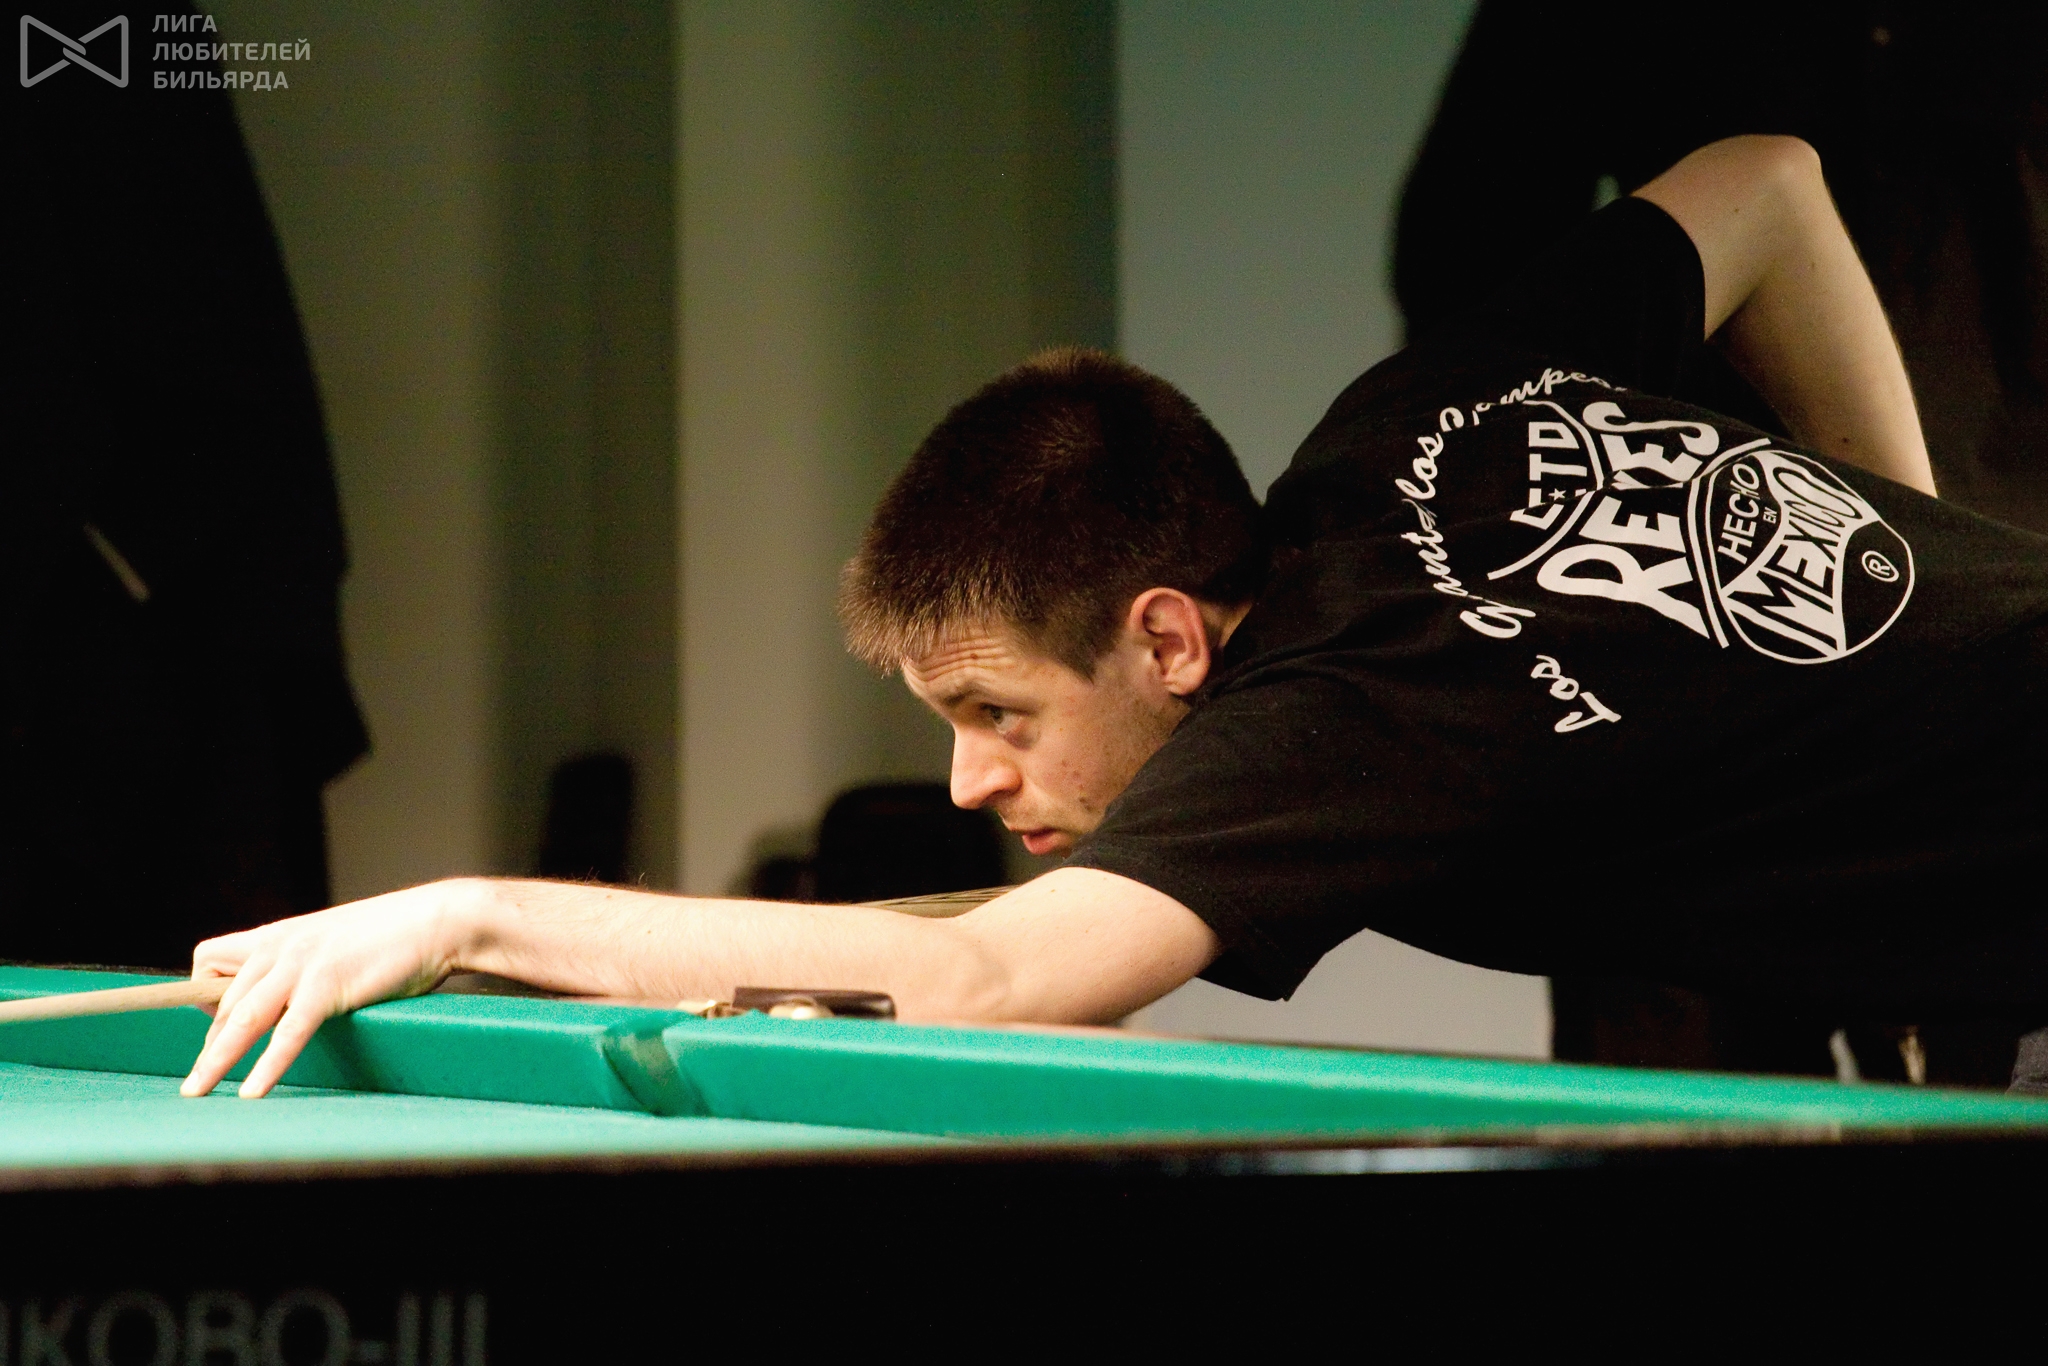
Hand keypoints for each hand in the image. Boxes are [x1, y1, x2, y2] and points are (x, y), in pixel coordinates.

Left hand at [181, 880, 489, 1098]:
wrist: (439, 920)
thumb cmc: (395, 936)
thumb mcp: (334, 943)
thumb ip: (305, 966)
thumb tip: (289, 1000)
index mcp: (279, 935)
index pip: (209, 960)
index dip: (204, 995)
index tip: (215, 1024)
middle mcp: (280, 946)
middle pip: (219, 999)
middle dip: (209, 1044)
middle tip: (199, 1082)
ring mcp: (302, 964)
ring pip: (240, 1018)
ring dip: (215, 1060)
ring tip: (196, 1092)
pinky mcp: (328, 985)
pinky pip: (287, 1032)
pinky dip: (267, 1065)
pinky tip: (253, 1092)